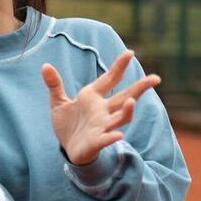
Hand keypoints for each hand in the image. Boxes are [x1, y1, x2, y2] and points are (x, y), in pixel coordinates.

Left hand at [41, 50, 159, 165]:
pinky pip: (106, 139)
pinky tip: (118, 136)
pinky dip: (111, 137)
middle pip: (125, 97)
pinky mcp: (96, 142)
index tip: (130, 52)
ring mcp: (101, 126)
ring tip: (132, 102)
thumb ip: (54, 85)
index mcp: (93, 97)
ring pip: (120, 118)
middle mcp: (102, 110)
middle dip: (139, 88)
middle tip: (155, 78)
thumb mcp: (58, 102)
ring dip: (127, 111)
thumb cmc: (68, 123)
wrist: (67, 148)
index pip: (109, 79)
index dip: (119, 67)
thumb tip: (45, 66)